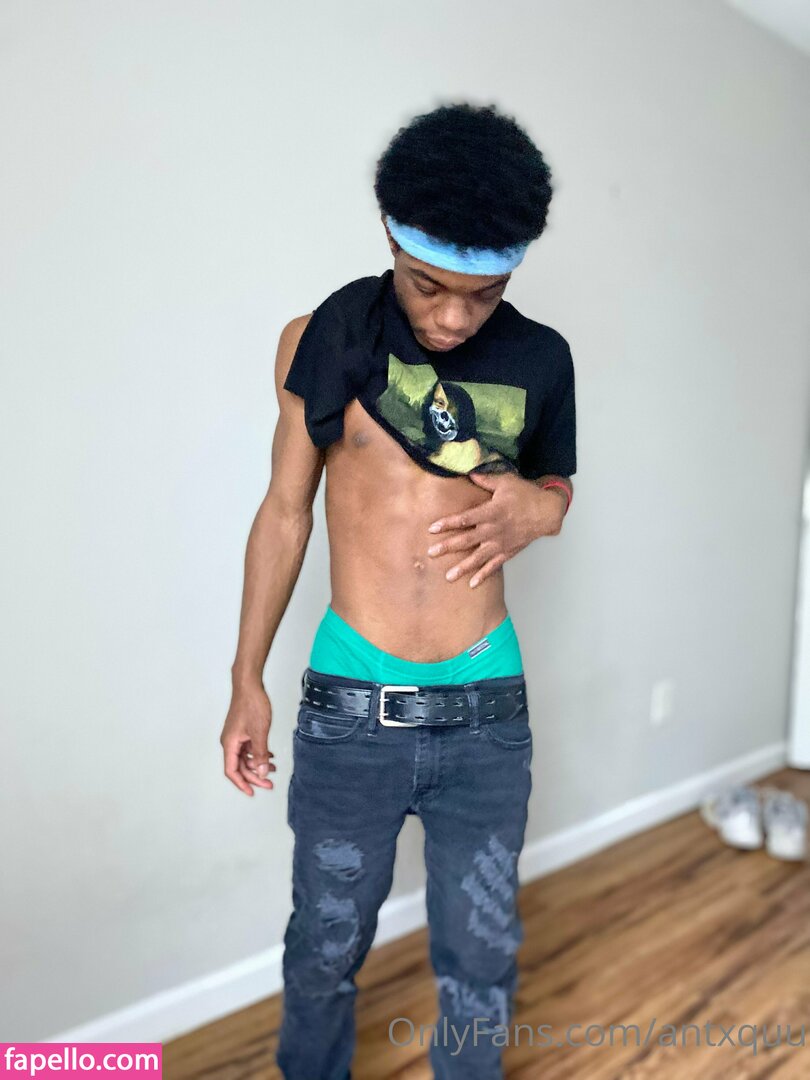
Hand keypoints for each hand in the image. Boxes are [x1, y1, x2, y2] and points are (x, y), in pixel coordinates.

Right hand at [220, 680, 275, 795]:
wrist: (249, 684)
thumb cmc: (251, 704)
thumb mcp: (259, 732)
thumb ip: (260, 754)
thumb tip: (262, 773)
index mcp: (230, 744)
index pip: (232, 771)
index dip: (242, 784)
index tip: (252, 792)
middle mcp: (230, 742)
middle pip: (240, 766)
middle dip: (254, 776)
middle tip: (269, 784)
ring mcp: (236, 736)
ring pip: (245, 757)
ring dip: (258, 765)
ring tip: (273, 769)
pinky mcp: (242, 730)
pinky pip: (248, 748)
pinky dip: (258, 753)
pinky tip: (270, 755)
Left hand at [426, 472, 566, 586]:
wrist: (547, 512)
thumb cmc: (525, 494)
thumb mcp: (506, 481)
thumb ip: (485, 479)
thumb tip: (468, 471)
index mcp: (491, 512)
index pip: (465, 519)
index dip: (448, 523)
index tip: (432, 529)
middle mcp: (494, 530)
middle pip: (467, 540)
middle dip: (448, 547)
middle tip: (431, 553)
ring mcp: (501, 543)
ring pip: (478, 558)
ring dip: (463, 568)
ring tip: (448, 577)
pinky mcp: (508, 552)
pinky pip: (494, 566)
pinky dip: (483, 575)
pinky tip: (472, 584)